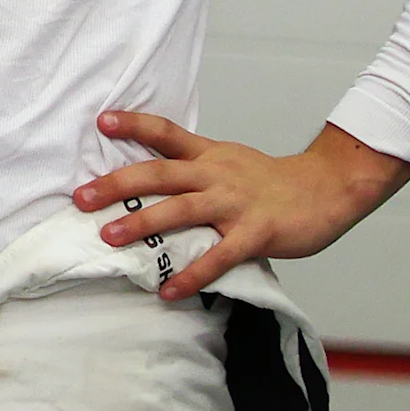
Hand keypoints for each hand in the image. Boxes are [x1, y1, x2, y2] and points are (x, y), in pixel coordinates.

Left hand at [74, 114, 409, 302]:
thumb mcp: (229, 160)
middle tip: (81, 197)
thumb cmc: (272, 181)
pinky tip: (169, 290)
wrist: (328, 189)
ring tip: (109, 237)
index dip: (134, 124)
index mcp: (209, 155)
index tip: (102, 120)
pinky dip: (192, 274)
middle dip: (118, 185)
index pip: (166, 133)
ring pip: (181, 210)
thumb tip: (148, 176)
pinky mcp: (256, 233)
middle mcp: (217, 174)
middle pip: (160, 173)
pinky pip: (218, 256)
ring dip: (142, 223)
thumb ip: (193, 165)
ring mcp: (236, 203)